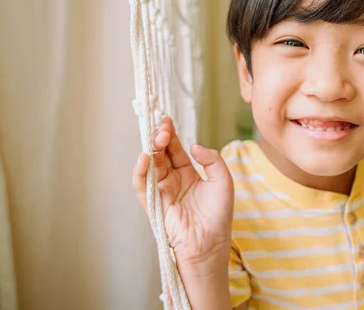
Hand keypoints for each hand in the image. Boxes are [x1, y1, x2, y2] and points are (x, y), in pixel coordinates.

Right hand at [133, 117, 233, 275]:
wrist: (209, 243)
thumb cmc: (218, 214)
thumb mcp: (223, 180)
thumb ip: (211, 159)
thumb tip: (192, 146)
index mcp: (189, 174)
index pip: (175, 150)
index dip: (170, 135)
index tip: (167, 120)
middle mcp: (173, 181)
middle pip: (161, 154)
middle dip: (160, 138)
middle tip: (163, 128)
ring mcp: (161, 191)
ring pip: (151, 165)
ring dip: (152, 150)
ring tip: (158, 138)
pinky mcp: (153, 204)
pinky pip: (142, 185)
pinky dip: (140, 171)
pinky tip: (145, 157)